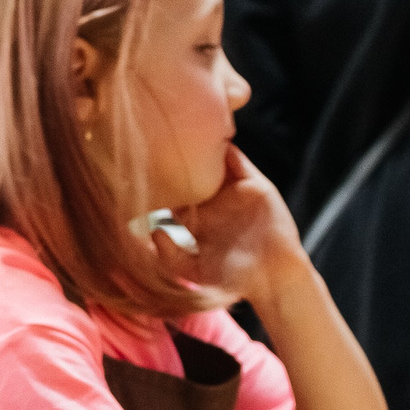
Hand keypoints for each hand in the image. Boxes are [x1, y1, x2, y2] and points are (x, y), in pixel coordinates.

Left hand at [154, 146, 304, 309]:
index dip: (158, 183)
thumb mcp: (191, 270)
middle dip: (176, 158)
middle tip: (154, 141)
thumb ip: (168, 254)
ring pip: (213, 162)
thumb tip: (153, 230)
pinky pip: (238, 161)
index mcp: (195, 220)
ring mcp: (233, 192)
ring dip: (200, 147)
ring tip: (181, 130)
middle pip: (190, 172)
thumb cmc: (230, 279)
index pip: (171, 194)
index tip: (138, 171)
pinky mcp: (254, 185)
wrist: (272, 279)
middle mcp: (213, 203)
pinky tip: (211, 138)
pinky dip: (226, 148)